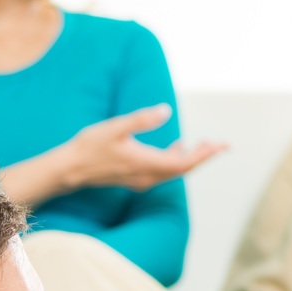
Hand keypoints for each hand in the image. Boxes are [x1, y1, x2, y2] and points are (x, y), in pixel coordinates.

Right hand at [59, 105, 227, 192]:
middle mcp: (146, 176)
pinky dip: (175, 159)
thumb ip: (141, 119)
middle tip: (222, 144)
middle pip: (183, 169)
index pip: (183, 164)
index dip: (203, 155)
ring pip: (174, 171)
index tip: (220, 145)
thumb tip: (166, 111)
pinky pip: (163, 171)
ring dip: (190, 158)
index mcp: (145, 164)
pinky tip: (177, 146)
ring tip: (206, 144)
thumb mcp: (115, 127)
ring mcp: (141, 179)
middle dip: (203, 156)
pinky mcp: (135, 177)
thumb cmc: (89, 146)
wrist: (70, 169)